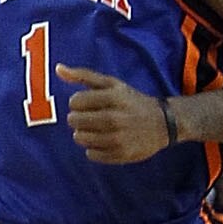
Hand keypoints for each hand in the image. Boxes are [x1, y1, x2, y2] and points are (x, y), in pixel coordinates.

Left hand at [56, 68, 173, 163]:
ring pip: (80, 138)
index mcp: (113, 97)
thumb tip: (58, 68)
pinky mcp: (120, 155)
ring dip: (83, 134)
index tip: (88, 104)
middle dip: (78, 119)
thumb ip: (83, 75)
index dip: (77, 103)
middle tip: (90, 118)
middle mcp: (115, 118)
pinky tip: (105, 141)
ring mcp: (118, 138)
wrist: (163, 123)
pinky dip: (94, 148)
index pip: (74, 102)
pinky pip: (91, 154)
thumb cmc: (131, 101)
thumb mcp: (111, 83)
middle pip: (74, 121)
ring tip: (96, 129)